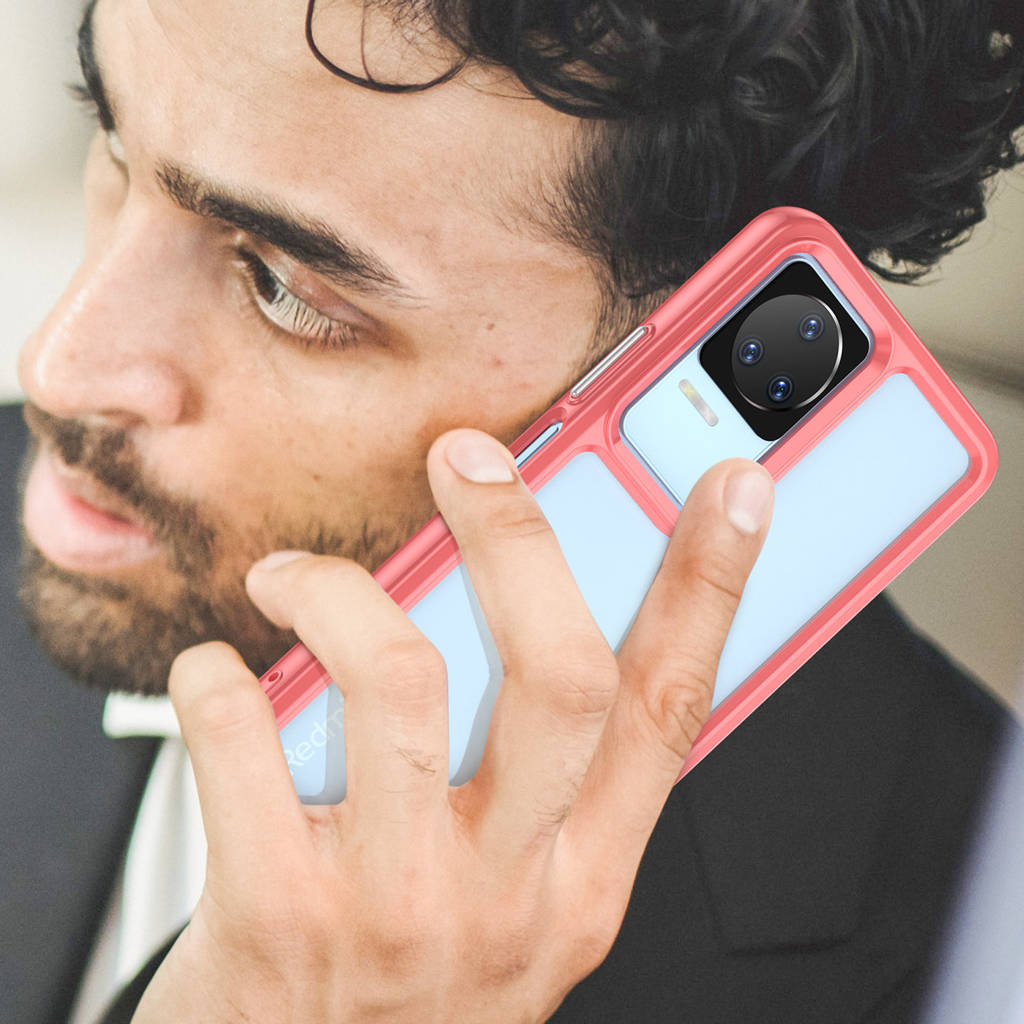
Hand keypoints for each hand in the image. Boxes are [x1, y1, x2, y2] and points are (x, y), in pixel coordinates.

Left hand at [133, 429, 772, 1023]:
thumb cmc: (406, 998)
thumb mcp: (515, 904)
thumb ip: (530, 779)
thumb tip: (512, 611)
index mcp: (583, 874)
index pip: (673, 705)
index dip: (714, 585)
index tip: (729, 488)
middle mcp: (511, 889)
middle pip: (559, 671)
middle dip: (518, 536)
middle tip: (469, 461)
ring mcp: (399, 906)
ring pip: (402, 682)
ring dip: (335, 593)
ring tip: (295, 581)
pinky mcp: (279, 918)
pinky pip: (244, 746)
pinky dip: (215, 679)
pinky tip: (215, 674)